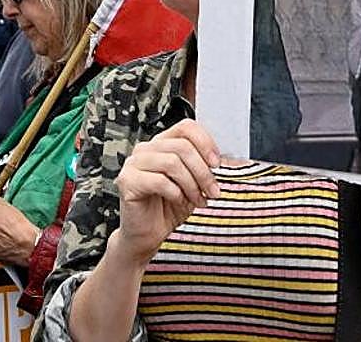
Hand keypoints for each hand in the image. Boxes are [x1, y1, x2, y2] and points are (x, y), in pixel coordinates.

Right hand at [111, 119, 220, 267]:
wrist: (151, 235)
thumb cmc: (173, 207)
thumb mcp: (197, 182)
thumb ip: (208, 166)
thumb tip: (233, 160)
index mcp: (163, 142)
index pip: (186, 127)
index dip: (205, 142)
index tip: (217, 164)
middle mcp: (146, 149)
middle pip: (182, 147)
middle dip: (203, 172)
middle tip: (212, 191)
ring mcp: (133, 164)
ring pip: (172, 162)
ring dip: (191, 184)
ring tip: (197, 200)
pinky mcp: (127, 181)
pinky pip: (159, 181)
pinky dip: (175, 193)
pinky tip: (179, 202)